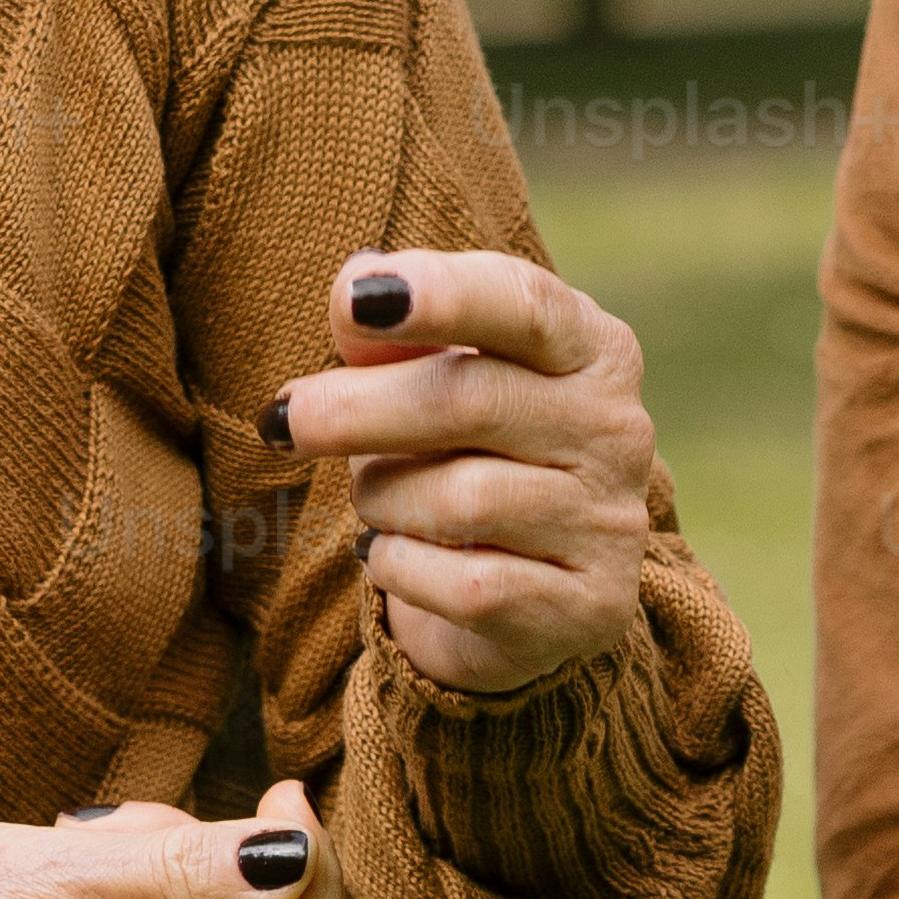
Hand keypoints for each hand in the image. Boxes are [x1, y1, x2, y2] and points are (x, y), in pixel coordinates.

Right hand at [0, 778, 334, 898]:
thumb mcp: (58, 872)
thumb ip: (184, 869)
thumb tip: (297, 855)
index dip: (310, 880)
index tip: (283, 793)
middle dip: (225, 868)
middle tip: (134, 821)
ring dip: (179, 868)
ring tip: (89, 840)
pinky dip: (153, 890)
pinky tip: (88, 865)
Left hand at [283, 250, 672, 699]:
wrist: (520, 591)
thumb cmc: (463, 453)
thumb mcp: (433, 376)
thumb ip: (395, 331)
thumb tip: (354, 290)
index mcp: (591, 349)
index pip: (523, 304)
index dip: (440, 294)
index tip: (355, 298)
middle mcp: (616, 429)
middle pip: (470, 401)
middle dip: (358, 409)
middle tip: (282, 419)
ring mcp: (610, 523)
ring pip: (460, 502)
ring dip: (383, 499)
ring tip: (373, 500)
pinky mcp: (589, 608)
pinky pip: (466, 587)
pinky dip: (401, 570)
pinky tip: (389, 557)